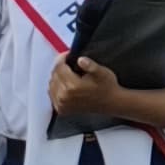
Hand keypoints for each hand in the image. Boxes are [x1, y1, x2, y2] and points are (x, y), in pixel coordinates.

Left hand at [46, 54, 164, 130]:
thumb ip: (91, 65)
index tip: (70, 54)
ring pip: (52, 84)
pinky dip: (57, 88)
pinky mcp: (63, 109)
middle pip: (53, 75)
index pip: (59, 66)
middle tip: (71, 62)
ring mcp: (62, 104)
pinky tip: (68, 84)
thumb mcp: (103, 72)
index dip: (63, 58)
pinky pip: (53, 94)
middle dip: (61, 67)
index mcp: (72, 87)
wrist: (113, 104)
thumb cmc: (109, 86)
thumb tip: (80, 60)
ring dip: (58, 77)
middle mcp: (64, 97)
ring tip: (70, 72)